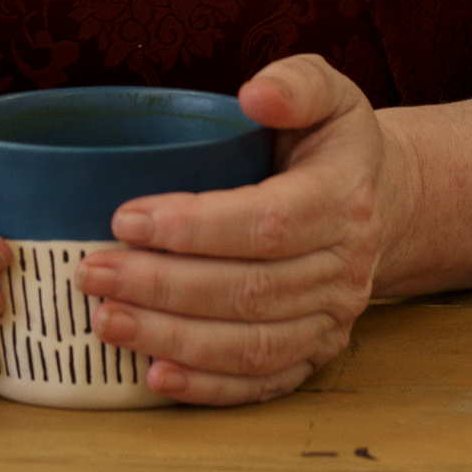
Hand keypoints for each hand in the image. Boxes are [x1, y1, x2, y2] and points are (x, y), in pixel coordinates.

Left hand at [75, 56, 413, 406]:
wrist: (380, 200)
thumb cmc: (332, 141)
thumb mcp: (327, 91)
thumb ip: (296, 84)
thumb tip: (254, 95)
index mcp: (342, 198)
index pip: (267, 222)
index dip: (195, 226)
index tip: (125, 218)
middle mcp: (342, 267)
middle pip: (248, 289)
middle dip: (162, 286)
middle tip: (91, 273)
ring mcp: (332, 319)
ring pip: (250, 343)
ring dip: (172, 338)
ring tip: (105, 321)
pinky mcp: (315, 353)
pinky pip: (263, 381)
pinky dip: (209, 387)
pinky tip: (155, 377)